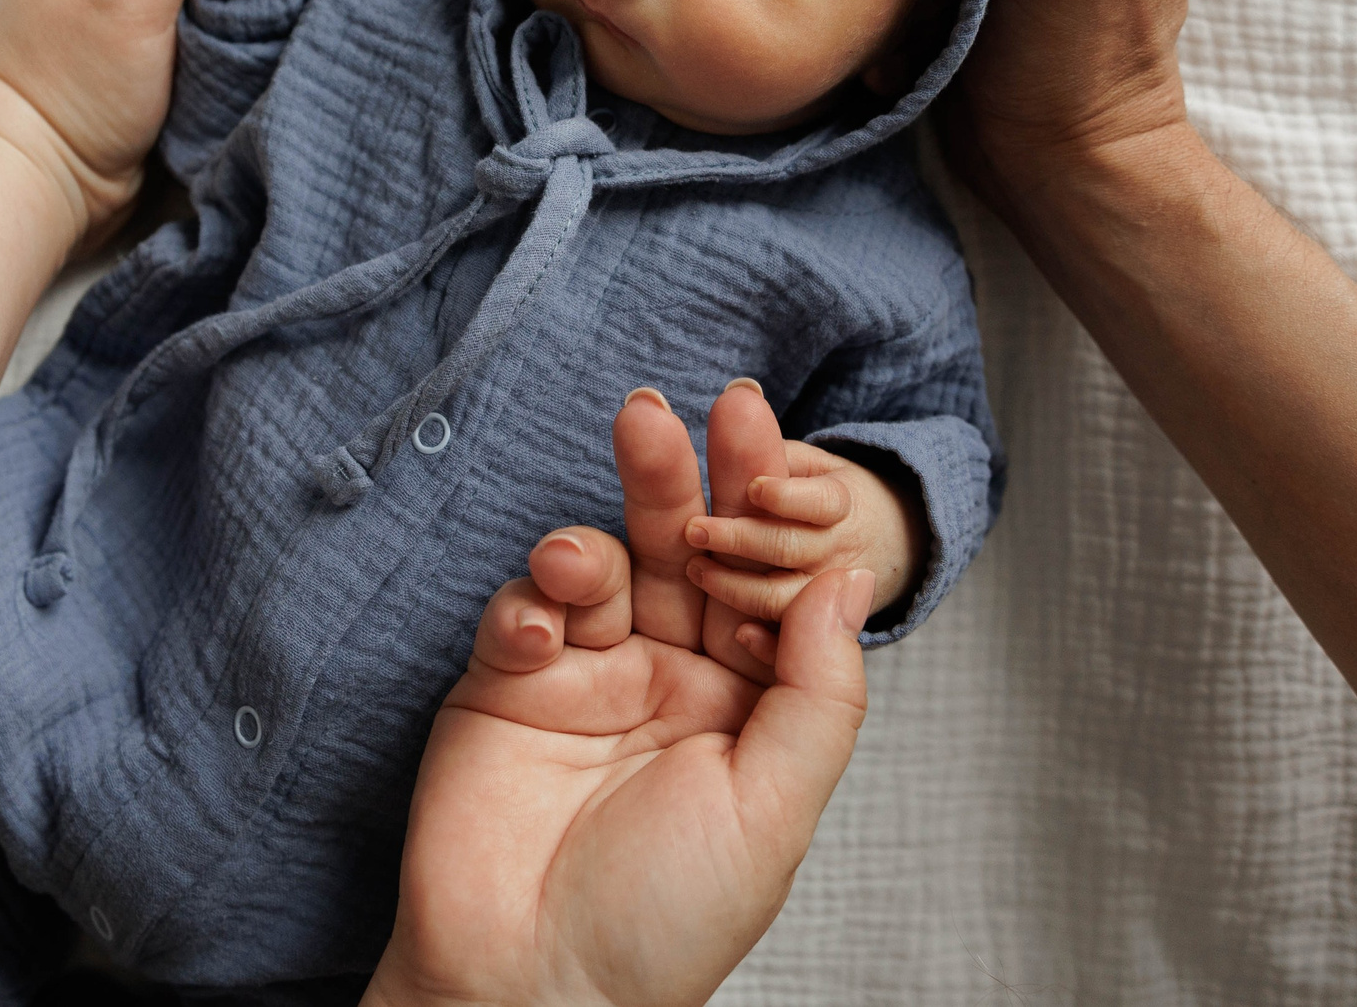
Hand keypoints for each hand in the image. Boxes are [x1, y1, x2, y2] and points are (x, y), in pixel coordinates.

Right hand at [367, 390, 874, 1006]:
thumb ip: (819, 690)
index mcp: (744, 707)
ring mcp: (584, 678)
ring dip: (599, 531)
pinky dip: (527, 601)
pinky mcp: (504, 686)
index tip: (764, 429)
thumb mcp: (773, 811)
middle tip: (671, 407)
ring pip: (600, 567)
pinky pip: (520, 613)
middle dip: (678, 478)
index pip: (761, 582)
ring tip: (586, 552)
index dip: (761, 507)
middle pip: (681, 553)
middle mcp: (668, 680)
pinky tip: (538, 625)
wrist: (528, 987)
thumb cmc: (662, 923)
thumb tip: (851, 573)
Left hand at [683, 436, 916, 653]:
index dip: (788, 497)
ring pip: (787, 599)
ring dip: (739, 588)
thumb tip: (735, 412)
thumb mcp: (818, 463)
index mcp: (842, 503)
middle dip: (742, 540)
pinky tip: (740, 635)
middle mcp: (840, 551)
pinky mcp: (822, 630)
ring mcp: (831, 594)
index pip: (821, 502)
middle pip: (792, 548)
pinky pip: (796, 646)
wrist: (891, 545)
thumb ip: (778, 453)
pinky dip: (771, 645)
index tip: (753, 487)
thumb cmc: (828, 494)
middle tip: (694, 529)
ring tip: (696, 569)